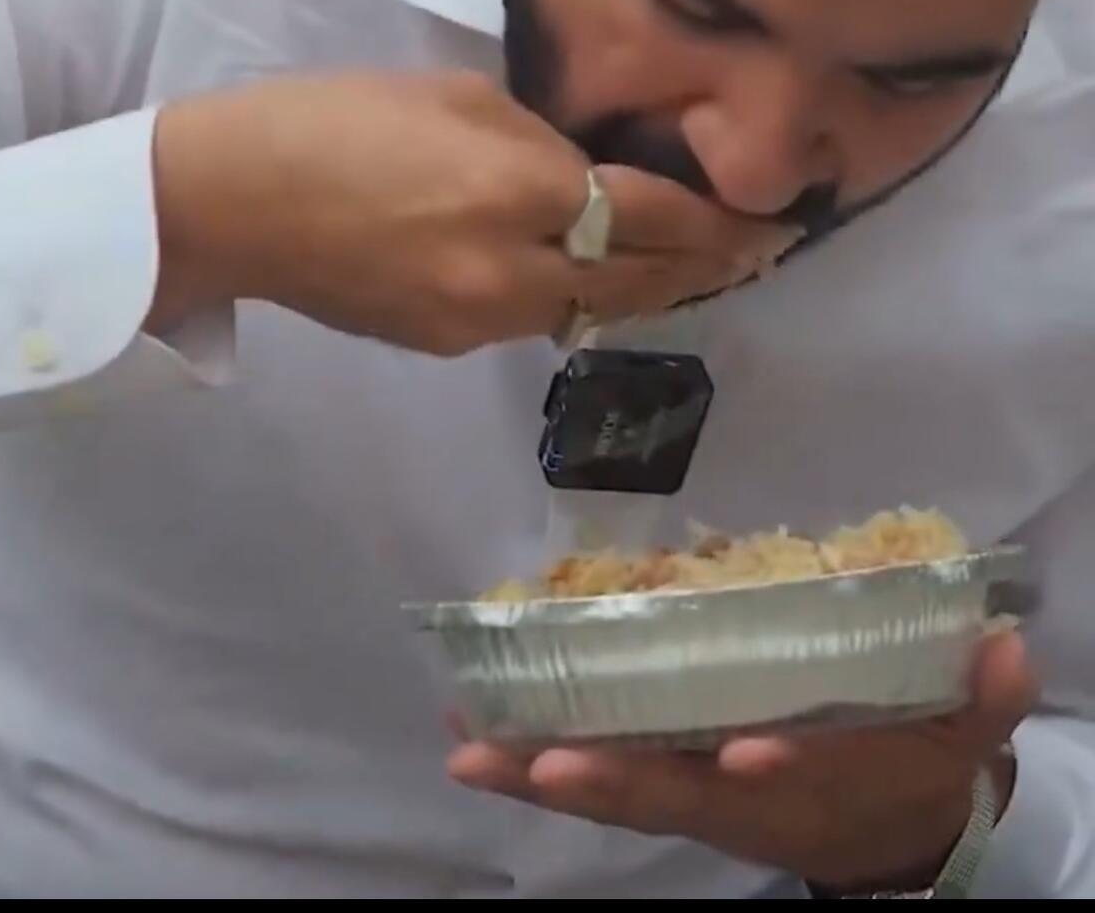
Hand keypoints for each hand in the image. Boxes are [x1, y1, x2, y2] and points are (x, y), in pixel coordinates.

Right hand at [149, 70, 796, 353]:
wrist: (232, 200)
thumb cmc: (336, 117)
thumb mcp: (453, 96)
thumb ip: (537, 140)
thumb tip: (588, 174)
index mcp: (519, 190)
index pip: (653, 217)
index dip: (720, 223)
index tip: (774, 222)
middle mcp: (515, 271)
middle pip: (641, 283)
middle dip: (707, 268)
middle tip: (761, 253)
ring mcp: (481, 321)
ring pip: (593, 312)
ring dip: (648, 290)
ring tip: (691, 266)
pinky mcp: (447, 344)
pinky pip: (535, 322)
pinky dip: (575, 299)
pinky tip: (585, 276)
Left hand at [448, 630, 1034, 892]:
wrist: (877, 830)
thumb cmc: (907, 769)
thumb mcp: (957, 741)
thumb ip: (979, 698)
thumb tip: (1008, 647)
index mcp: (808, 782)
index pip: (787, 778)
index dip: (770, 767)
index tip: (746, 753)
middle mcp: (735, 795)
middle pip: (666, 793)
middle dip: (605, 781)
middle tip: (538, 762)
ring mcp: (690, 791)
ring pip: (611, 789)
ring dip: (538, 771)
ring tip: (469, 747)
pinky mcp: (663, 775)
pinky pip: (595, 772)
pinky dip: (535, 758)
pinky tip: (478, 732)